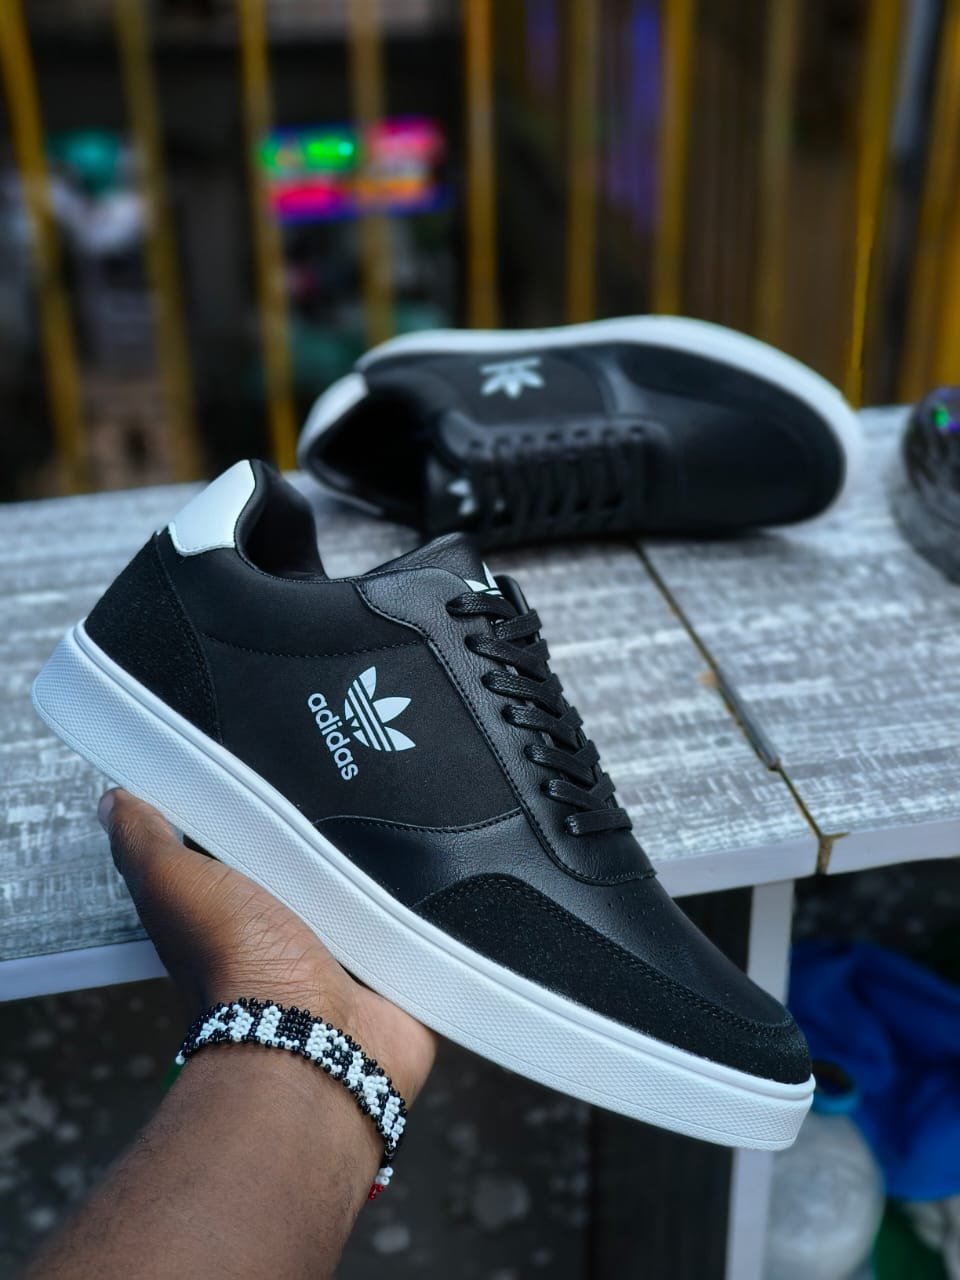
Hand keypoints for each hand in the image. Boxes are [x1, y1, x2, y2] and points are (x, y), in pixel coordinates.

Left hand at [99, 788, 435, 1102]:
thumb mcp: (175, 885)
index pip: (259, 842)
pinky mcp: (400, 970)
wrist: (311, 1040)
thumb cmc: (239, 966)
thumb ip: (146, 844)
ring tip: (407, 820)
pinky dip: (431, 908)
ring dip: (392, 866)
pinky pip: (424, 927)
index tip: (288, 762)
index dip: (271, 805)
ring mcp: (351, 953)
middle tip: (358, 786)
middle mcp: (295, 930)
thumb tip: (114, 801)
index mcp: (241, 906)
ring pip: (379, 889)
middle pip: (326, 861)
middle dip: (342, 829)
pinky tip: (443, 871)